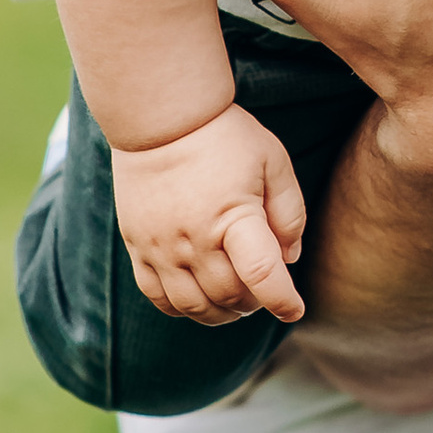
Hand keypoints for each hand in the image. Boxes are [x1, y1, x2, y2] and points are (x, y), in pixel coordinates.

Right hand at [111, 104, 307, 326]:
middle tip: (263, 291)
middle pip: (229, 296)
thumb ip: (290, 213)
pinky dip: (182, 308)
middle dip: (254, 303)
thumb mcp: (273, 161)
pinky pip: (157, 297)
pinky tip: (199, 299)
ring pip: (193, 306)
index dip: (283, 301)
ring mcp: (161, 247)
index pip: (262, 275)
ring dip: (220, 314)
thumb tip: (289, 259)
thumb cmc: (225, 138)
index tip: (295, 310)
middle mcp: (194, 239)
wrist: (161, 119)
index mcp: (234, 217)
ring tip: (234, 302)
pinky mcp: (138, 247)